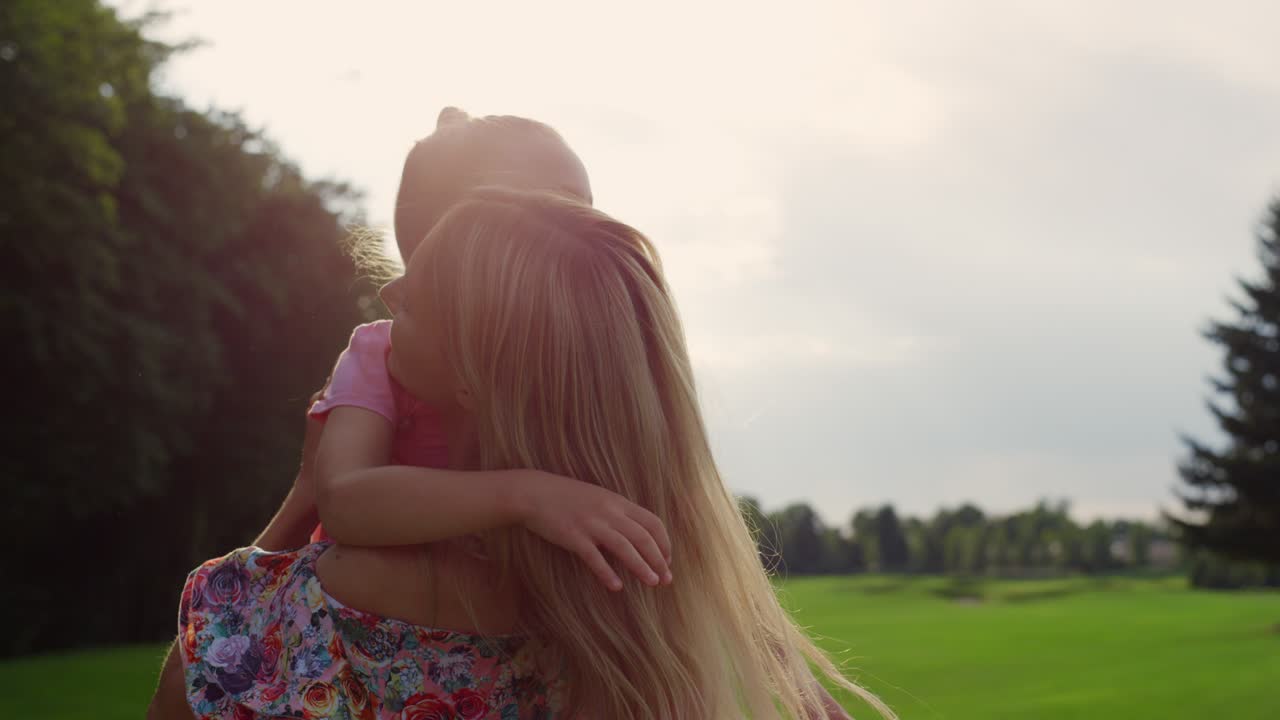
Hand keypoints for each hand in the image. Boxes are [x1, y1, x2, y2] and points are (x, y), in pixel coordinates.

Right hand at [514, 471, 672, 590]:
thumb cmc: (566, 497)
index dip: (664, 543)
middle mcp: (609, 512)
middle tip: (667, 579)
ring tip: (653, 583)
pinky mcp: (573, 536)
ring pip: (625, 547)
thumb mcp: (599, 498)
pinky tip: (616, 587)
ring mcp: (591, 524)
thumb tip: (636, 533)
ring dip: (641, 567)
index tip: (667, 560)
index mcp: (618, 502)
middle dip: (659, 559)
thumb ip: (617, 513)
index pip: (652, 522)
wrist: (534, 492)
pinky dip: (607, 573)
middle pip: (643, 537)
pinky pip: (594, 557)